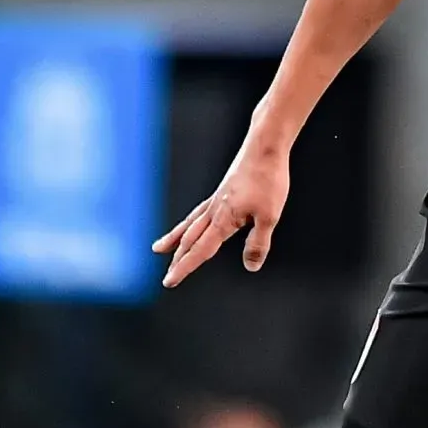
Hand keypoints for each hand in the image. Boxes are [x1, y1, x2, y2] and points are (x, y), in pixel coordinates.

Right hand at [154, 143, 289, 284]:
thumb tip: (251, 266)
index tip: (169, 282)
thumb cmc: (268, 179)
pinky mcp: (222, 191)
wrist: (265, 146)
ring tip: (158, 248)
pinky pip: (199, 211)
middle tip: (167, 278)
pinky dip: (190, 222)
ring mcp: (216, 199)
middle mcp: (214, 210)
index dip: (185, 268)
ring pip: (190, 224)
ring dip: (175, 239)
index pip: (200, 250)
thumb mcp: (269, 216)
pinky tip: (193, 223)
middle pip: (190, 240)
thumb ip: (258, 243)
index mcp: (223, 219)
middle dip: (178, 260)